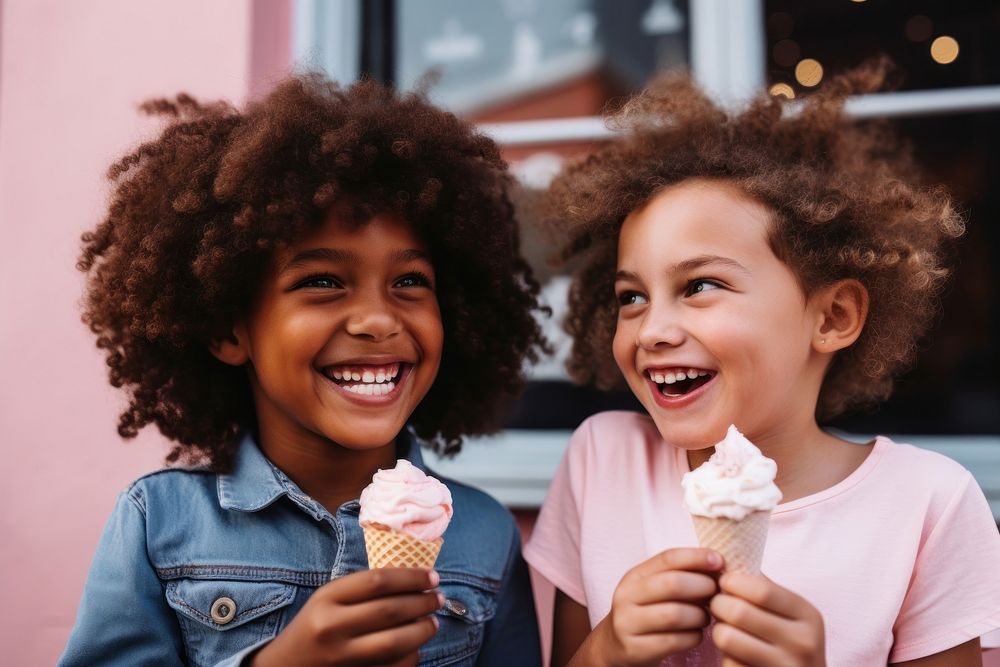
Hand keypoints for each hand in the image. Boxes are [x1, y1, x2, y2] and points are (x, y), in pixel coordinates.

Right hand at [249, 568, 442, 666]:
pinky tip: (418, 646)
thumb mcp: (328, 599)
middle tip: (438, 598)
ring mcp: (341, 656)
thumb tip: (412, 579)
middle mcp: (332, 627)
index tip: (433, 576)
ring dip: (422, 630)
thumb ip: (362, 588)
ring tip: (433, 621)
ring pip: (395, 642)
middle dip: (422, 602)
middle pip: (390, 610)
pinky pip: (392, 666)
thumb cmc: (314, 626)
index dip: (411, 577)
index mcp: (326, 599)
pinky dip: (411, 655)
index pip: (378, 581)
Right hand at [589, 548, 722, 666]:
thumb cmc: (646, 611)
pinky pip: (674, 641)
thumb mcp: (654, 588)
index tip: (719, 561)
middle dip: (702, 586)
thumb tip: (717, 564)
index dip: (697, 557)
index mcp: (634, 576)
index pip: (668, 558)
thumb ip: (679, 574)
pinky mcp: (635, 649)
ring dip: (700, 615)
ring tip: (705, 616)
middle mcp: (626, 596)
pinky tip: (696, 634)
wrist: (616, 644)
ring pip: (675, 615)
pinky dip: (693, 637)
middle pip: (673, 584)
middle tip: (716, 592)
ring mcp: (628, 623)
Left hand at [710, 571, 825, 666]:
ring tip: (723, 628)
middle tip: (716, 605)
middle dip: (718, 604)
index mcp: (808, 616)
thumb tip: (726, 563)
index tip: (723, 582)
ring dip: (717, 630)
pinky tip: (734, 653)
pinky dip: (724, 656)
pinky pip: (729, 662)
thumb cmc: (791, 641)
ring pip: (727, 638)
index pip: (762, 590)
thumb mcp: (791, 613)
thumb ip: (765, 589)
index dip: (733, 582)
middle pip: (739, 612)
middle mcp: (802, 643)